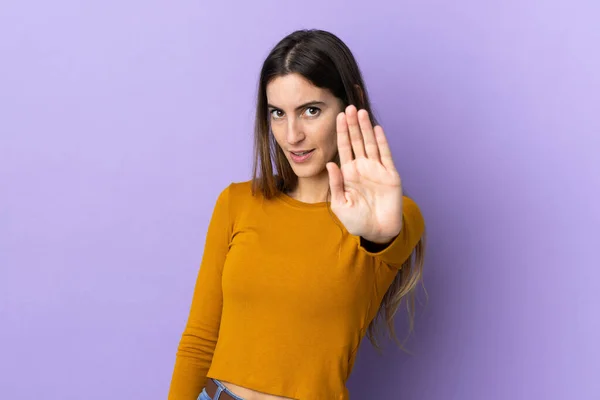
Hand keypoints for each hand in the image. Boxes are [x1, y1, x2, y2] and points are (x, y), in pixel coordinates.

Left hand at [326, 105, 402, 243]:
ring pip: (370, 144)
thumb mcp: (340, 204)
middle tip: (349, 107)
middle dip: (353, 125)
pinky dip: (381, 142)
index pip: (344, 148)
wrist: (377, 232)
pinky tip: (377, 129)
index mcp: (349, 173)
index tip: (338, 117)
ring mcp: (377, 170)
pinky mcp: (390, 175)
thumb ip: (336, 184)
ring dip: (366, 128)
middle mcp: (363, 168)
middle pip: (357, 141)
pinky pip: (385, 155)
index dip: (341, 132)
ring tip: (361, 112)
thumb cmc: (357, 221)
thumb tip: (331, 164)